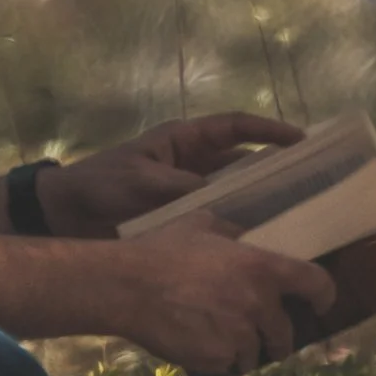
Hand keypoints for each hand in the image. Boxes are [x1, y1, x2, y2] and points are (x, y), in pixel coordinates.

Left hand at [38, 111, 305, 237]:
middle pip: (242, 162)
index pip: (235, 127)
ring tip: (295, 221)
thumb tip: (229, 208)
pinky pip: (217, 221)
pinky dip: (235, 230)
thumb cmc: (101, 185)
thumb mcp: (143, 181)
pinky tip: (257, 248)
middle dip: (273, 170)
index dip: (268, 130)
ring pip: (234, 194)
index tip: (301, 139)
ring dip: (259, 205)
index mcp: (183, 140)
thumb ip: (185, 190)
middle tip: (311, 185)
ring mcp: (187, 193)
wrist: (64, 216)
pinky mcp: (180, 220)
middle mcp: (191, 164)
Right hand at [113, 214, 334, 375]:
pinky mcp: (217, 358)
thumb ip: (234, 234)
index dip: (324, 296)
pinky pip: (226, 363)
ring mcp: (239, 335)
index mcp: (262, 267)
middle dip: (276, 336)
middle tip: (259, 333)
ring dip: (243, 348)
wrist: (126, 286)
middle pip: (285, 331)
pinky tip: (196, 341)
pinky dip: (217, 357)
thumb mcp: (202, 223)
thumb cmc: (163, 248)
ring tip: (218, 336)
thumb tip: (247, 238)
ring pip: (255, 352)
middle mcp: (258, 304)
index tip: (320, 304)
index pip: (316, 284)